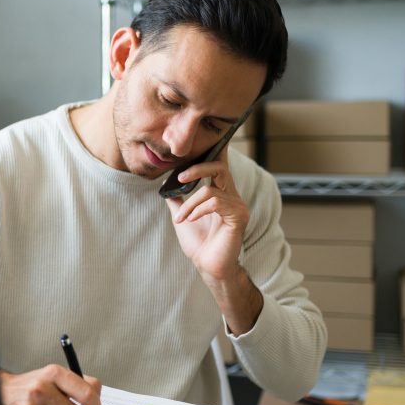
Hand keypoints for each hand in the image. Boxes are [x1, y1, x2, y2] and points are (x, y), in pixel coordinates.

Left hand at [164, 148, 247, 283]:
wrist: (208, 266)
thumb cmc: (198, 243)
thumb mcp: (182, 215)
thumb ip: (177, 198)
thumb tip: (166, 183)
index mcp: (221, 192)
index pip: (220, 164)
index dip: (215, 149)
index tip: (206, 138)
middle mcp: (232, 195)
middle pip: (219, 166)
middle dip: (196, 168)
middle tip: (179, 176)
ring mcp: (238, 205)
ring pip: (210, 189)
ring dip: (190, 203)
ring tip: (182, 218)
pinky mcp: (238, 216)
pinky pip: (214, 202)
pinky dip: (197, 210)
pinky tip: (191, 219)